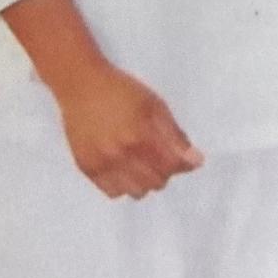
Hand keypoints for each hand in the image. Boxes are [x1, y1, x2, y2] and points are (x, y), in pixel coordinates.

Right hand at [54, 60, 203, 199]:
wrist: (81, 85)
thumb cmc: (121, 90)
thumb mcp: (154, 104)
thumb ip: (175, 134)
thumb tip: (195, 160)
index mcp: (141, 134)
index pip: (172, 166)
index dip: (183, 163)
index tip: (183, 157)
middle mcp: (120, 153)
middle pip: (156, 183)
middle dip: (164, 171)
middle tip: (159, 155)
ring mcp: (102, 163)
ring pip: (136, 192)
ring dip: (144, 180)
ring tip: (140, 161)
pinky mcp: (86, 168)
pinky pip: (113, 192)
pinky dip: (123, 184)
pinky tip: (123, 166)